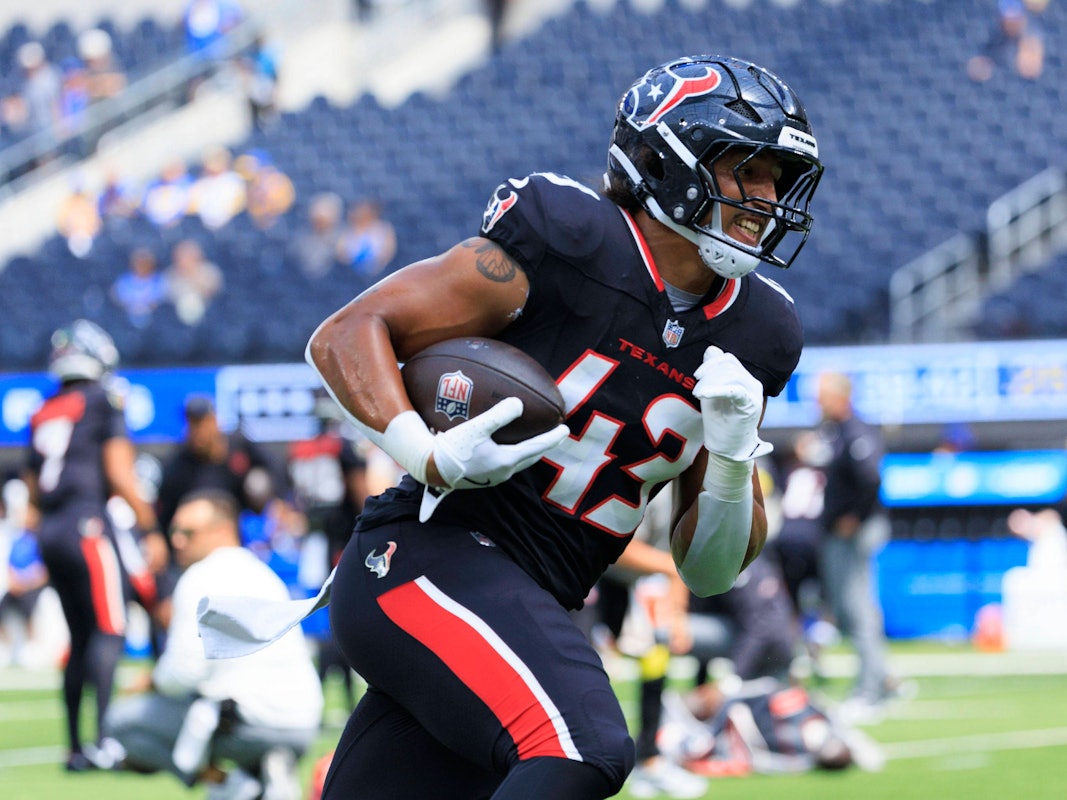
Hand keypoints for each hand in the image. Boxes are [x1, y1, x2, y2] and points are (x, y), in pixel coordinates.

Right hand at [430, 397, 568, 488]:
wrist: (429, 467)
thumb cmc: (452, 448)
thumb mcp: (476, 428)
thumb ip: (499, 415)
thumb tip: (519, 403)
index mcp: (506, 461)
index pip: (536, 447)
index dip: (552, 438)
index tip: (565, 429)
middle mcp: (502, 473)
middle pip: (529, 458)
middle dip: (542, 447)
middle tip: (553, 435)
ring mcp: (491, 477)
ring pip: (517, 463)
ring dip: (527, 452)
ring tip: (532, 441)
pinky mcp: (480, 477)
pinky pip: (503, 464)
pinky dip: (511, 454)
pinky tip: (502, 446)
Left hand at [692, 346, 770, 460]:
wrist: (727, 448)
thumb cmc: (719, 421)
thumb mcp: (711, 392)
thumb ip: (712, 372)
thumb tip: (711, 349)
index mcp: (744, 379)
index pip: (728, 359)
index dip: (710, 363)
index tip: (697, 375)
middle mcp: (752, 384)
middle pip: (729, 365)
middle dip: (709, 373)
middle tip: (697, 389)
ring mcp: (754, 394)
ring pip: (731, 375)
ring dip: (710, 382)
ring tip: (699, 395)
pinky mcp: (750, 406)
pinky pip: (735, 390)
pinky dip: (717, 389)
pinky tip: (703, 394)